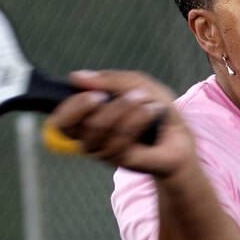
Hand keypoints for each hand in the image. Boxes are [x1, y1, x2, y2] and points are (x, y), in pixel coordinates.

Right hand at [47, 69, 195, 177]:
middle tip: (120, 93)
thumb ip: (108, 79)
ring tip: (144, 99)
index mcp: (86, 122)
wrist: (179, 137)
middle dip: (99, 102)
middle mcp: (90, 141)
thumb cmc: (153, 110)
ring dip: (125, 106)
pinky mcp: (123, 161)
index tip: (94, 92)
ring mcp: (105, 154)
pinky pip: (122, 138)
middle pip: (79, 125)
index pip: (60, 122)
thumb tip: (77, 77)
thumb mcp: (135, 84)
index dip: (70, 106)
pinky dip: (140, 117)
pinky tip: (154, 109)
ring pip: (101, 128)